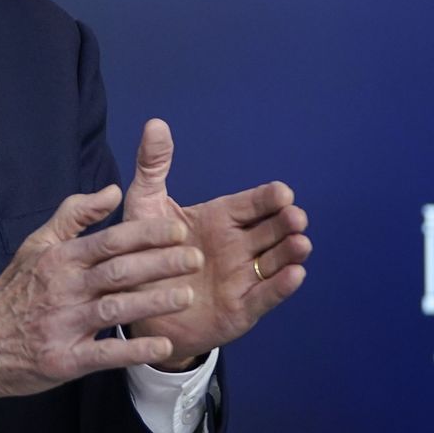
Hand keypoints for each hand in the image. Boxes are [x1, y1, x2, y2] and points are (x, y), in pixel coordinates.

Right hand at [0, 185, 204, 413]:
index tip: (179, 229)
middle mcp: (62, 289)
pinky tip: (163, 345)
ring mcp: (62, 325)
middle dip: (160, 263)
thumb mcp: (36, 246)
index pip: (110, 240)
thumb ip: (74, 216)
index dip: (147, 233)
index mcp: (59, 259)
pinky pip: (104, 353)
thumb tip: (112, 190)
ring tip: (186, 296)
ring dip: (153, 301)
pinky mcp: (64, 360)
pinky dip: (134, 350)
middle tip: (195, 258)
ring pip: (115, 308)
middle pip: (118, 271)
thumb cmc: (14, 293)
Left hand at [123, 119, 310, 367]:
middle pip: (272, 230)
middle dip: (287, 222)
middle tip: (295, 217)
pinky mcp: (240, 309)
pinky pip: (265, 296)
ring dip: (291, 252)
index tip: (281, 192)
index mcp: (220, 219)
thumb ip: (153, 166)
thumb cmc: (142, 251)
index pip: (252, 204)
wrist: (133, 304)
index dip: (268, 198)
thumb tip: (155, 123)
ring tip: (301, 244)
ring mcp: (242, 277)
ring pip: (275, 262)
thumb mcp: (144, 206)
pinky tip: (295, 275)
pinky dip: (281, 286)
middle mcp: (237, 246)